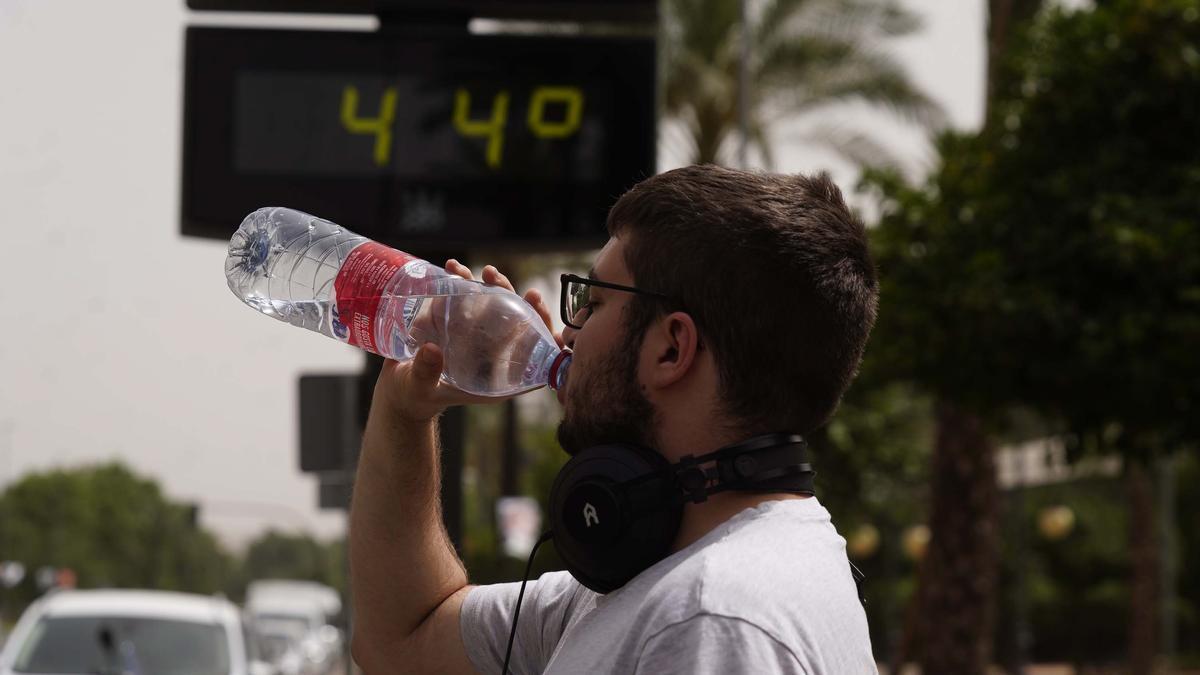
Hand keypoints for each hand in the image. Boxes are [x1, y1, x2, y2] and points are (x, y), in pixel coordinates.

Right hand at [373, 259, 562, 424]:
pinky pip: (469, 301)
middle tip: (498, 280)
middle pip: (519, 326)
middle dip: (516, 298)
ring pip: (498, 309)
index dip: (543, 334)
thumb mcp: (420, 388)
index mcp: (495, 379)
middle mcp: (492, 357)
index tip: (536, 307)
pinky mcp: (459, 325)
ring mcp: (477, 339)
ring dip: (495, 286)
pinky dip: (464, 282)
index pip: (532, 358)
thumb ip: (426, 373)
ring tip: (484, 271)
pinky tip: (453, 268)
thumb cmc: (413, 397)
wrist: (398, 390)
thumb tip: (431, 350)